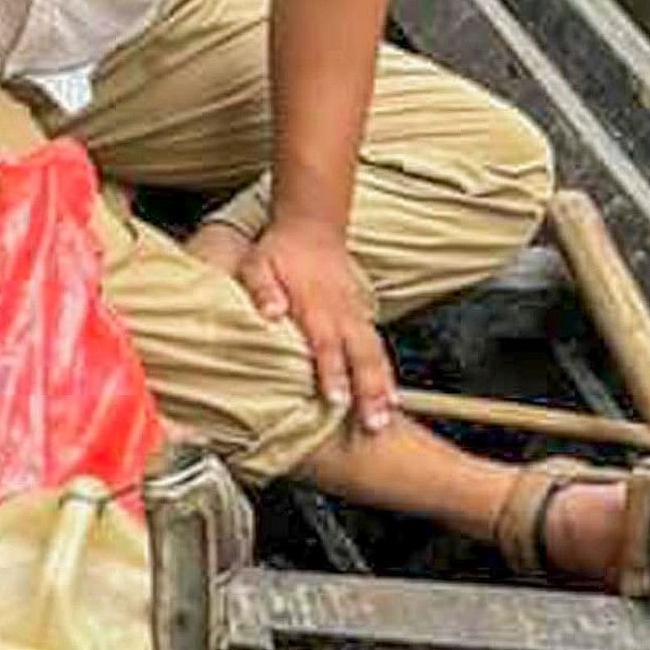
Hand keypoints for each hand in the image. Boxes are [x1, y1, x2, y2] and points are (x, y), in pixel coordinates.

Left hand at [238, 219, 390, 432]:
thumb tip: (270, 314)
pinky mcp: (362, 316)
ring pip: (375, 353)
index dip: (332, 372)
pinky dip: (387, 372)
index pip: (325, 343)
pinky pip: (378, 347)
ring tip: (388, 415)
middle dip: (369, 390)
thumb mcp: (258, 264)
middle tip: (373, 423)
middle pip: (361, 355)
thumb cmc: (280, 251)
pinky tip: (391, 397)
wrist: (312, 226)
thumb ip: (262, 289)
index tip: (336, 400)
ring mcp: (356, 314)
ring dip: (383, 386)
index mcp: (314, 305)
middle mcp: (341, 313)